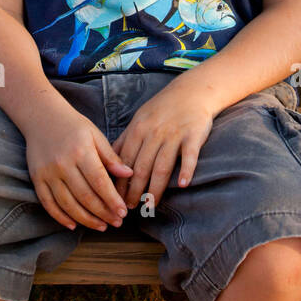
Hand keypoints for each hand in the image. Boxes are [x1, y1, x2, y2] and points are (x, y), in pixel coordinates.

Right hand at [24, 101, 133, 231]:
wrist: (41, 117)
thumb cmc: (73, 126)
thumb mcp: (95, 135)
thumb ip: (111, 157)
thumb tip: (129, 174)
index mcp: (81, 152)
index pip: (99, 182)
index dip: (112, 200)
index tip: (123, 212)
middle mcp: (63, 164)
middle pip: (85, 197)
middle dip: (103, 213)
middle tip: (116, 223)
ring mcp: (48, 173)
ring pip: (68, 204)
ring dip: (86, 219)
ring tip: (101, 226)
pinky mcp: (36, 179)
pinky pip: (48, 204)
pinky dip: (60, 217)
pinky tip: (73, 225)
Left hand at [110, 82, 214, 212]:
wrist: (192, 91)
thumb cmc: (163, 109)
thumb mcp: (139, 119)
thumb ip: (125, 140)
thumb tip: (107, 162)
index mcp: (138, 130)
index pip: (124, 161)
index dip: (119, 182)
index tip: (114, 199)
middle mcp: (154, 134)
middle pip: (141, 167)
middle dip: (133, 190)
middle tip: (130, 209)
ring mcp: (174, 134)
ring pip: (162, 166)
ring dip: (155, 188)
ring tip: (150, 205)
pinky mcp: (193, 135)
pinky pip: (189, 155)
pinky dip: (186, 170)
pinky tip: (183, 185)